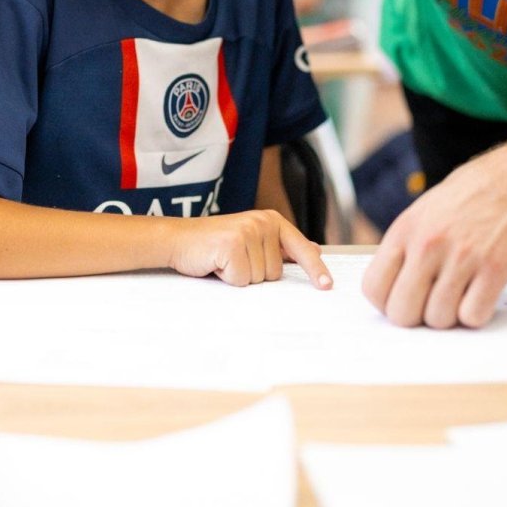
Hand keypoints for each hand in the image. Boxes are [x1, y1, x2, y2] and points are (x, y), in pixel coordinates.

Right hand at [169, 209, 332, 288]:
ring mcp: (247, 232)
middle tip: (235, 260)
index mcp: (271, 220)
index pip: (300, 248)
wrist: (179, 239)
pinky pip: (241, 279)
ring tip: (225, 261)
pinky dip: (228, 279)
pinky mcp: (232, 245)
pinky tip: (217, 264)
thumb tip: (315, 250)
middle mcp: (262, 222)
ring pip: (259, 279)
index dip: (315, 269)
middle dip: (255, 274)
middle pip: (276, 273)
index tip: (327, 286)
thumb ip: (281, 246)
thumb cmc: (216, 245)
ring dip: (240, 277)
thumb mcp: (252, 240)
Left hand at [361, 139, 506, 328]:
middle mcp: (428, 244)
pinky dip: (477, 314)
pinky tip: (481, 294)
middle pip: (403, 313)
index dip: (387, 303)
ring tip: (461, 294)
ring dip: (450, 316)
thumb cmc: (469, 197)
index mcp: (404, 230)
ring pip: (439, 319)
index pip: (373, 288)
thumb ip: (404, 248)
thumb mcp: (423, 212)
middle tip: (432, 304)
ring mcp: (462, 256)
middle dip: (417, 318)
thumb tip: (390, 291)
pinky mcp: (495, 267)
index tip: (404, 301)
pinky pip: (473, 316)